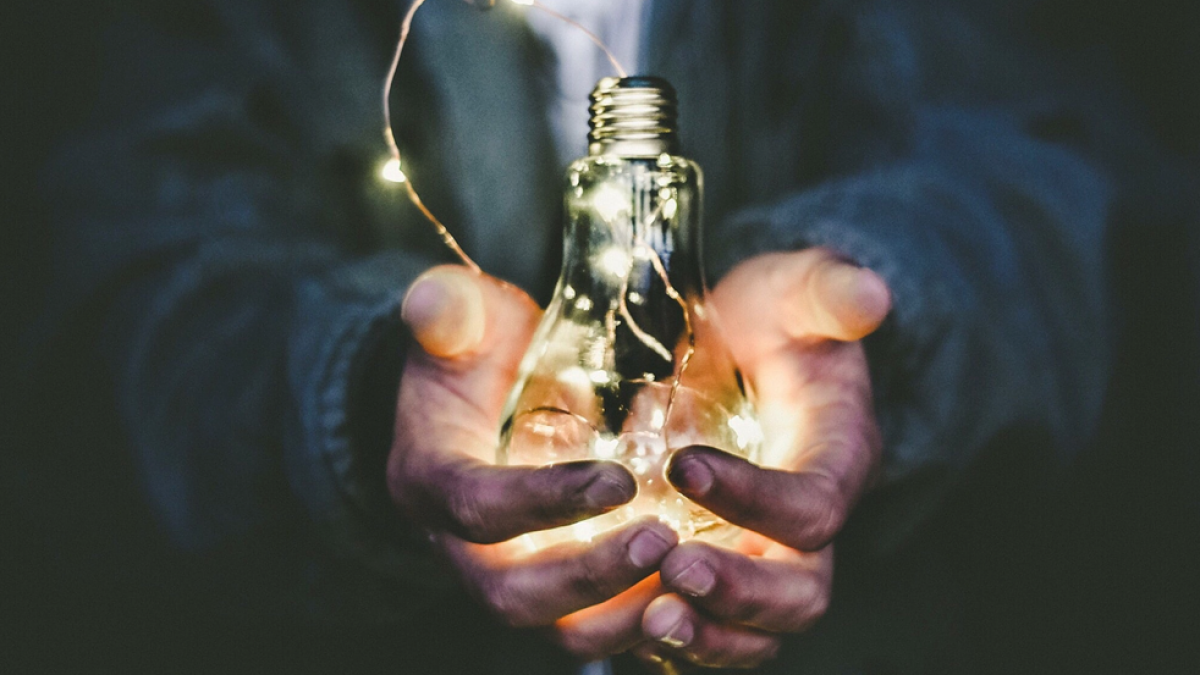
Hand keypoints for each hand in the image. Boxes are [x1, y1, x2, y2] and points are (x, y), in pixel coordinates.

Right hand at [387, 265, 678, 656]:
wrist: (479, 397)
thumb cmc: (476, 352)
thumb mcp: (462, 320)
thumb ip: (449, 310)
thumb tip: (432, 301)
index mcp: (430, 480)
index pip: (477, 507)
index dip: (543, 502)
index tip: (619, 480)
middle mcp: (460, 546)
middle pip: (512, 595)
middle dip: (589, 578)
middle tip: (663, 541)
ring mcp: (508, 575)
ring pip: (557, 629)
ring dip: (623, 615)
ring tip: (691, 576)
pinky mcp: (552, 590)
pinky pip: (593, 627)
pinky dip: (642, 621)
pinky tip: (698, 594)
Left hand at [635, 249, 890, 669]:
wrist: (746, 346)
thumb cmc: (772, 318)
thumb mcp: (796, 290)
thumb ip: (828, 291)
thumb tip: (870, 294)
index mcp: (837, 459)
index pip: (813, 506)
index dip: (756, 498)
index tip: (684, 465)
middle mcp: (808, 524)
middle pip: (800, 592)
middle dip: (740, 593)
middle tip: (673, 570)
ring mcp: (767, 555)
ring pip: (758, 631)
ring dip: (707, 636)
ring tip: (649, 619)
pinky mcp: (725, 568)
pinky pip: (713, 630)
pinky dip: (678, 640)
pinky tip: (626, 624)